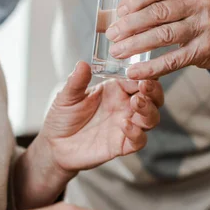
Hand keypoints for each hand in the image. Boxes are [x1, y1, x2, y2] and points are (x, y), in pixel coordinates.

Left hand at [39, 61, 162, 172]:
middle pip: (152, 97)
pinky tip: (125, 125)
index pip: (138, 78)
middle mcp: (124, 106)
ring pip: (151, 118)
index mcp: (115, 89)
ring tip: (136, 102)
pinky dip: (137, 133)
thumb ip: (76, 81)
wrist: (54, 145)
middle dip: (154, 91)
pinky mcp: (122, 145)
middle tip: (145, 86)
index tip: (141, 71)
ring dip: (149, 110)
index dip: (143, 74)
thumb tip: (82, 63)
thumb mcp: (67, 96)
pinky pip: (139, 140)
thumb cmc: (63, 117)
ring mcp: (126, 126)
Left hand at [105, 0, 209, 79]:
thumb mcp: (179, 2)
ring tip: (117, 52)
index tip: (118, 12)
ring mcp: (204, 26)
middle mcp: (199, 3)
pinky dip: (151, 67)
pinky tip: (134, 72)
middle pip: (158, 13)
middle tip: (112, 35)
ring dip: (136, 45)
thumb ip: (148, 6)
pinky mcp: (204, 50)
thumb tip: (105, 17)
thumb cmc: (194, 16)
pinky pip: (173, 60)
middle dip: (130, 25)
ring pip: (163, 36)